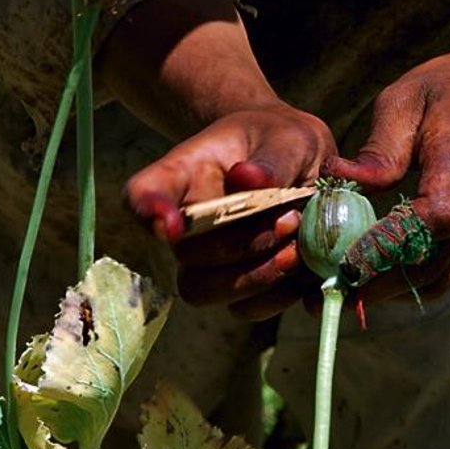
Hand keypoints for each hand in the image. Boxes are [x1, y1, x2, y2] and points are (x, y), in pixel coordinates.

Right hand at [125, 103, 335, 318]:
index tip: (169, 225)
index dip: (147, 210)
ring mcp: (206, 261)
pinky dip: (279, 298)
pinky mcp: (238, 288)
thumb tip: (248, 178)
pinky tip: (306, 272)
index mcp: (186, 173)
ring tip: (298, 250)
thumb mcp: (288, 138)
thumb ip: (272, 158)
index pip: (143, 192)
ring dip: (257, 277)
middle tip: (290, 221)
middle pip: (184, 253)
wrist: (306, 168)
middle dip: (239, 245)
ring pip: (204, 290)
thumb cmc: (285, 144)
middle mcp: (186, 223)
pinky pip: (244, 309)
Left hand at [323, 36, 449, 301]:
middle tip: (329, 293)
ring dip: (395, 291)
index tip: (345, 259)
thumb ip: (381, 147)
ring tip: (348, 292)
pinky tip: (382, 275)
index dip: (390, 244)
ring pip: (443, 275)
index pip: (435, 216)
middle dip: (379, 284)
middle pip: (434, 260)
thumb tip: (342, 178)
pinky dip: (416, 280)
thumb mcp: (407, 97)